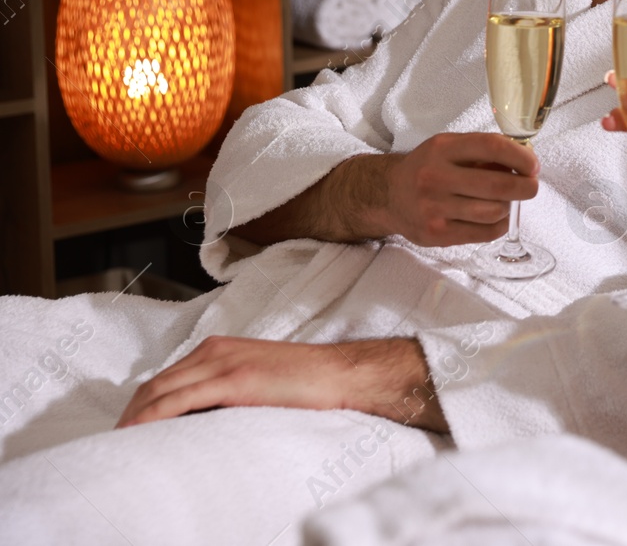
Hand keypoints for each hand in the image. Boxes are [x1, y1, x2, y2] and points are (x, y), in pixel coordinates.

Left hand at [115, 336, 445, 431]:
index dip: (141, 405)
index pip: (166, 377)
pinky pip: (180, 399)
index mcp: (221, 348)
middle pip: (155, 383)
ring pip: (161, 390)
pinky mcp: (235, 378)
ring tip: (122, 445)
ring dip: (135, 418)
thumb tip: (206, 418)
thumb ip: (231, 389)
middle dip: (130, 413)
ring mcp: (224, 362)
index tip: (130, 430)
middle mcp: (216, 350)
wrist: (342, 375)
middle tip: (117, 444)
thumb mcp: (260, 380)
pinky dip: (153, 416)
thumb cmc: (308, 384)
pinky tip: (142, 433)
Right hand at [378, 132, 539, 246]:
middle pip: (497, 185)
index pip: (492, 147)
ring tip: (505, 200)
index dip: (520, 157)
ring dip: (509, 206)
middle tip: (531, 186)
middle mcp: (435, 177)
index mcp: (442, 149)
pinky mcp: (437, 234)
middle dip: (525, 187)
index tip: (533, 165)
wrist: (388, 195)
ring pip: (494, 211)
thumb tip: (525, 161)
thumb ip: (483, 151)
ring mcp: (434, 208)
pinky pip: (485, 233)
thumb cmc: (427, 168)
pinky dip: (499, 224)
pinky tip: (496, 216)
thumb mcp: (449, 147)